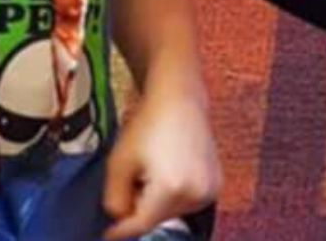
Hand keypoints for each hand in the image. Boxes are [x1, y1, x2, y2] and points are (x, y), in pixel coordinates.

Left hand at [101, 85, 219, 239]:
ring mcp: (210, 189)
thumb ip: (114, 198)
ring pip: (173, 212)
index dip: (121, 230)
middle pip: (158, 219)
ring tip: (152, 169)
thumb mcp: (119, 161)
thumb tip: (120, 218)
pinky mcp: (217, 184)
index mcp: (171, 188)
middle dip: (141, 208)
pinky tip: (169, 169)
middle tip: (133, 179)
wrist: (179, 99)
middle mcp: (196, 193)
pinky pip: (188, 202)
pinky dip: (174, 195)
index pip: (142, 224)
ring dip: (158, 202)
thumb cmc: (148, 124)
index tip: (108, 235)